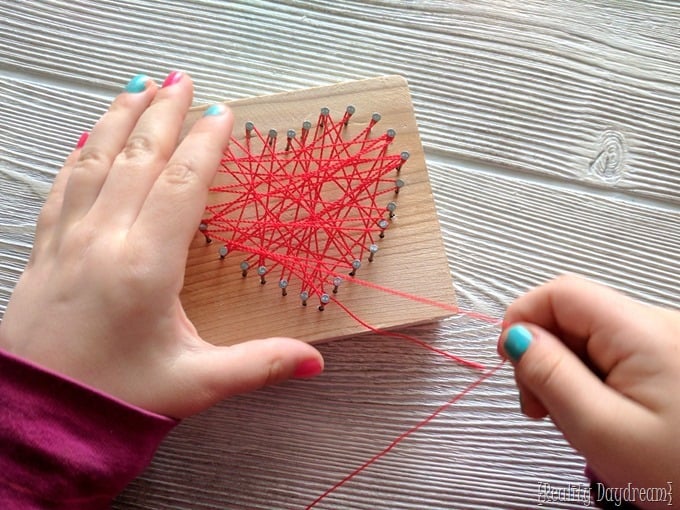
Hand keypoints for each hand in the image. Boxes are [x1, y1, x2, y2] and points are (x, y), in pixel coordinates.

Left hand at [0, 72, 323, 417]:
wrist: (36, 421)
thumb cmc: (117, 401)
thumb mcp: (196, 385)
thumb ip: (259, 366)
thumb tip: (316, 363)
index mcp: (145, 265)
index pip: (181, 185)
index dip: (204, 144)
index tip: (221, 112)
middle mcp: (102, 241)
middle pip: (137, 159)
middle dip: (163, 114)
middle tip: (181, 79)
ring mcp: (67, 242)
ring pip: (94, 162)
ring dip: (118, 120)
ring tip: (138, 88)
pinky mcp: (44, 252)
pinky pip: (62, 186)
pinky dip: (79, 154)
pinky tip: (86, 138)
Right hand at [498, 275, 678, 507]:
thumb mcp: (600, 429)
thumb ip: (551, 376)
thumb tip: (515, 337)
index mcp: (644, 333)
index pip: (562, 293)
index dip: (524, 318)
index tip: (510, 360)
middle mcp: (658, 325)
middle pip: (572, 314)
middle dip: (542, 355)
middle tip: (539, 406)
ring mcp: (664, 341)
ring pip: (587, 337)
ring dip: (564, 373)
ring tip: (573, 419)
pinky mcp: (666, 359)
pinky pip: (609, 354)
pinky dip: (589, 381)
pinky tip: (596, 414)